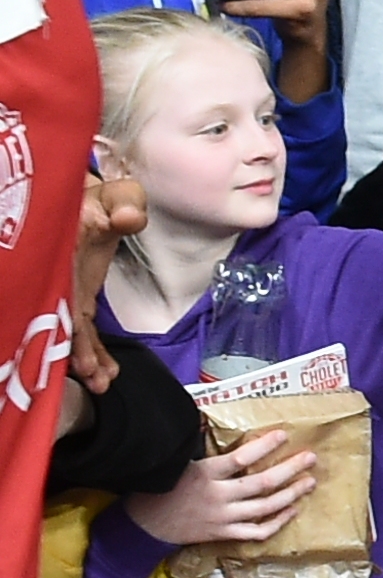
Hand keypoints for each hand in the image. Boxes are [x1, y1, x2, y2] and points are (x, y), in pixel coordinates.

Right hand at [69, 175, 142, 395]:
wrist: (82, 206)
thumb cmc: (98, 202)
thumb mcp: (114, 196)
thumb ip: (125, 202)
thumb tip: (129, 217)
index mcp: (61, 248)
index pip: (59, 283)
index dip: (64, 310)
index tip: (74, 336)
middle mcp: (57, 275)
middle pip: (59, 314)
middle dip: (73, 346)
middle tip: (88, 372)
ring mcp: (63, 293)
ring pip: (68, 328)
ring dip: (82, 356)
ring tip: (99, 381)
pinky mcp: (74, 303)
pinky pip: (79, 330)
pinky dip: (90, 353)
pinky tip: (104, 374)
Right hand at [123, 428, 317, 546]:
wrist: (146, 523)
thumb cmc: (163, 486)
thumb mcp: (180, 462)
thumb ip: (203, 448)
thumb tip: (214, 419)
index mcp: (205, 474)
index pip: (240, 457)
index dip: (265, 445)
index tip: (283, 434)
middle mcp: (218, 496)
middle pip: (262, 483)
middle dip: (291, 469)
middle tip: (310, 458)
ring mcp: (223, 517)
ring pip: (266, 507)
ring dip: (291, 494)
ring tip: (309, 481)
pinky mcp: (225, 534)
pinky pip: (258, 532)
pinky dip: (278, 522)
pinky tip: (292, 510)